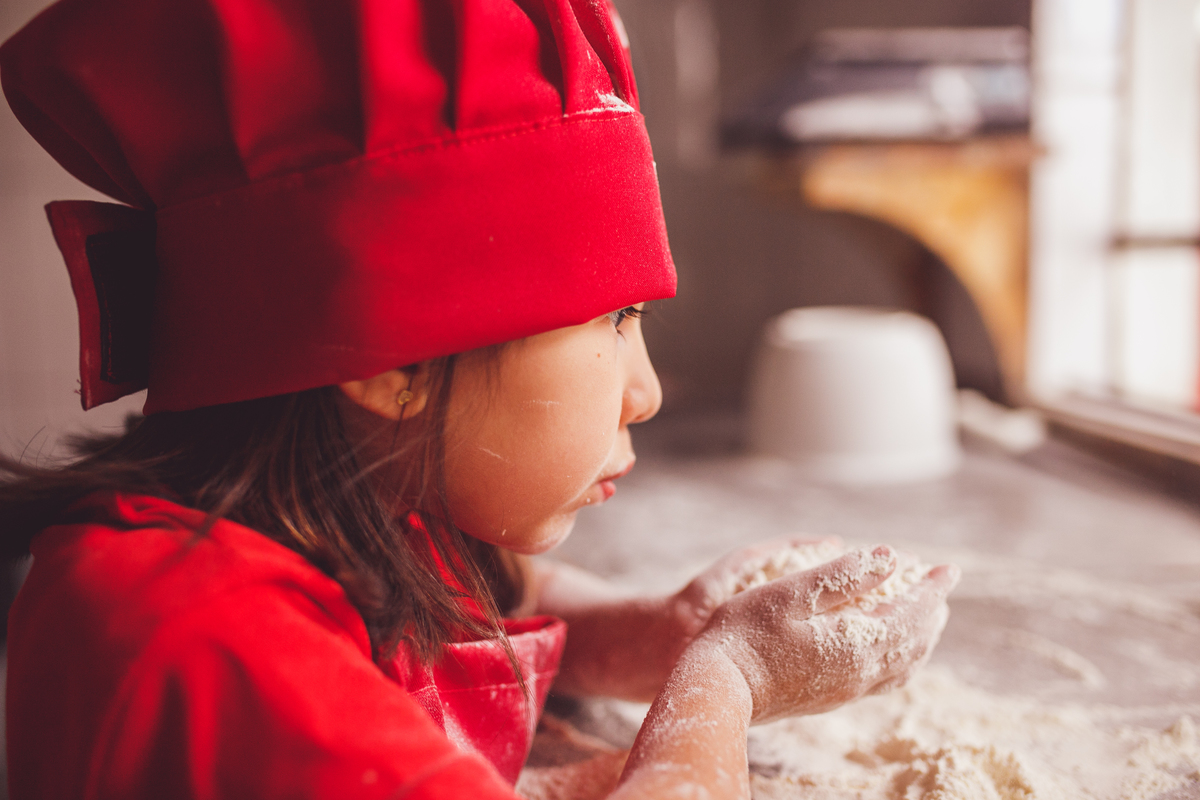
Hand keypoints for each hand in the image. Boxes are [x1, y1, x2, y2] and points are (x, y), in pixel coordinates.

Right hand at [687, 545, 958, 723]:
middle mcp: (861, 673)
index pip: (912, 613)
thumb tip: (889, 557)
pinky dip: (901, 657)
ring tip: (926, 615)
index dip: (931, 588)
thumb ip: (843, 575)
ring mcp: (846, 689)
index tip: (948, 568)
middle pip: (914, 642)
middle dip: (931, 611)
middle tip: (938, 585)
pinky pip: (883, 679)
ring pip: (902, 665)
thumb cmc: (747, 633)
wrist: (718, 688)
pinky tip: (889, 648)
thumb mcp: (792, 592)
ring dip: (920, 637)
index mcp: (857, 645)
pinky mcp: (830, 698)